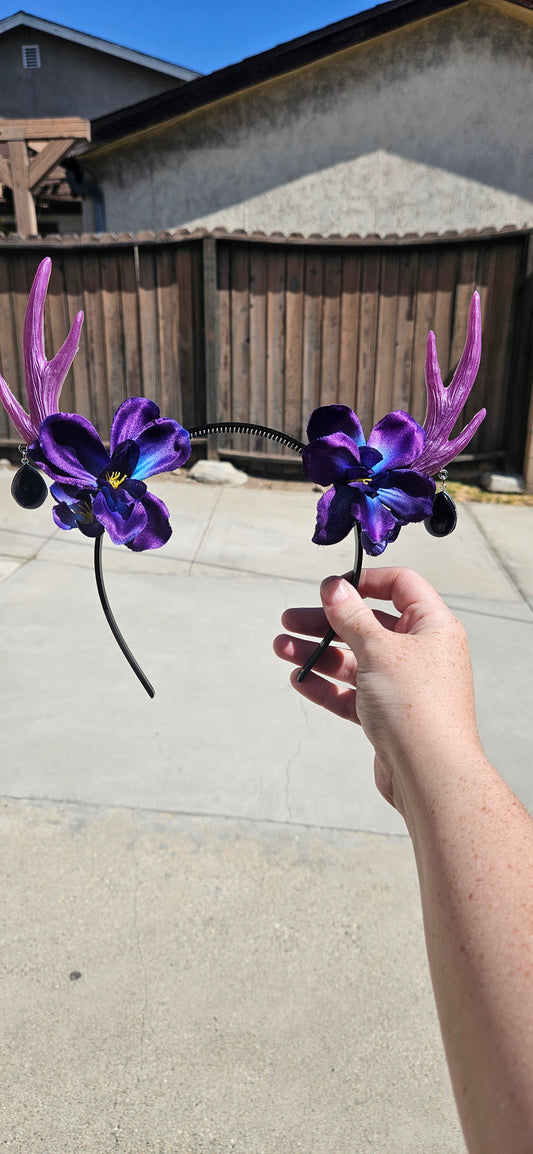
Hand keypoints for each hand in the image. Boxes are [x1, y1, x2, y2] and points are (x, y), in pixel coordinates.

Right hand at [274, 567, 481, 815]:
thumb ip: (352, 616)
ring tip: (282, 648)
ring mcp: (404, 686)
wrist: (430, 775)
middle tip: (290, 620)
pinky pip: (353, 693)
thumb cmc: (416, 706)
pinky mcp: (389, 716)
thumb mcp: (378, 649)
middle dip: (327, 622)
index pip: (401, 586)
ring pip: (355, 660)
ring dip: (319, 653)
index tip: (332, 586)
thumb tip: (334, 586)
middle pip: (369, 625)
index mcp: (432, 627)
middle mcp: (421, 653)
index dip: (366, 581)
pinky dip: (327, 685)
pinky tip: (299, 679)